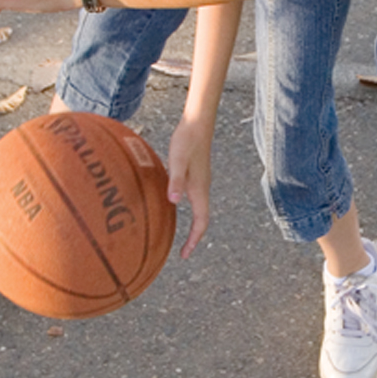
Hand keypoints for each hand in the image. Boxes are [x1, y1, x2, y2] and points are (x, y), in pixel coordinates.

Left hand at [166, 115, 212, 258]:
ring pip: (199, 210)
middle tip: (183, 252)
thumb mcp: (178, 160)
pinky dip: (189, 211)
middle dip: (195, 238)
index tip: (184, 255)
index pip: (201, 222)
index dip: (194, 240)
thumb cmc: (186, 140)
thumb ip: (175, 180)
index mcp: (199, 189)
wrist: (197, 123)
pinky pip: (194, 199)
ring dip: (193, 225)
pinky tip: (175, 206)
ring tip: (182, 237)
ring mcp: (200, 182)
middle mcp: (201, 188)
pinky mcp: (195, 175)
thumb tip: (174, 201)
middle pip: (202, 219)